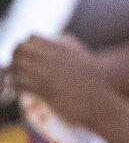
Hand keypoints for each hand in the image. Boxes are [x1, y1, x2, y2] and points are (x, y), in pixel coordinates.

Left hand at [8, 35, 122, 131]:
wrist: (102, 106)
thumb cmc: (96, 85)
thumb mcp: (86, 58)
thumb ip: (73, 45)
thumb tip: (64, 36)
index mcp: (62, 50)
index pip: (32, 38)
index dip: (25, 45)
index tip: (24, 55)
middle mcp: (53, 60)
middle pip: (21, 50)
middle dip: (15, 58)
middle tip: (16, 67)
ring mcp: (49, 75)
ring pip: (17, 66)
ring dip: (12, 72)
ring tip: (13, 79)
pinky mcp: (46, 90)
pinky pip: (20, 84)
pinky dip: (15, 85)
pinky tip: (17, 89)